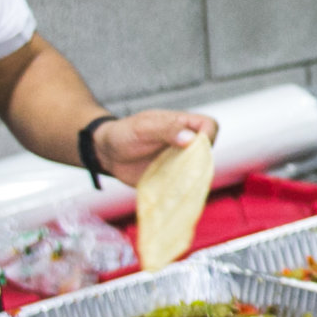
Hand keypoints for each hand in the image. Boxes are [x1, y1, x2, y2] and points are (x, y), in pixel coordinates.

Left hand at [91, 111, 217, 186]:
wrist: (107, 153)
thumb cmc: (124, 133)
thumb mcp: (143, 127)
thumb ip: (167, 129)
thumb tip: (191, 139)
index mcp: (182, 125)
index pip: (209, 126)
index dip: (207, 136)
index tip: (192, 146)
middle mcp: (185, 144)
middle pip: (208, 151)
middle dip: (200, 161)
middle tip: (179, 166)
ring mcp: (179, 162)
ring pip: (199, 171)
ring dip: (191, 178)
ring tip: (172, 180)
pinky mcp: (172, 179)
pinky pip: (184, 186)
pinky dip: (181, 191)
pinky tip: (169, 191)